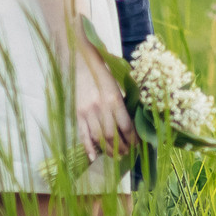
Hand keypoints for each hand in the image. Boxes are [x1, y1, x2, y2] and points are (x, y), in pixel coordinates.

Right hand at [72, 47, 134, 161]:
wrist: (77, 59)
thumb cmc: (99, 68)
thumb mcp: (115, 83)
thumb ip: (121, 102)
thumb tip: (130, 121)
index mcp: (114, 98)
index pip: (127, 126)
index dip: (133, 139)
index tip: (138, 144)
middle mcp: (101, 107)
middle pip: (113, 135)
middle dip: (122, 148)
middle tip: (127, 153)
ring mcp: (87, 112)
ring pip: (99, 138)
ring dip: (109, 150)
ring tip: (116, 156)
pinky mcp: (77, 113)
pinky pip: (83, 134)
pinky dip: (88, 147)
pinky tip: (94, 156)